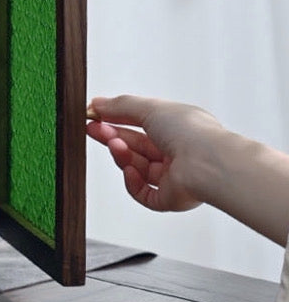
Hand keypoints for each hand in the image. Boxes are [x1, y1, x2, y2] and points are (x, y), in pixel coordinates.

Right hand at [86, 94, 224, 213]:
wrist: (208, 164)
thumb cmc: (192, 133)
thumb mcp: (150, 107)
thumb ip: (120, 106)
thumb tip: (98, 103)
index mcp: (177, 128)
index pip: (139, 123)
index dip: (116, 119)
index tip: (95, 115)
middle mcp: (176, 152)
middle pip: (134, 145)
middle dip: (112, 136)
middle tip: (93, 129)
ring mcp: (172, 176)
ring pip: (135, 167)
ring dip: (121, 155)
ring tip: (115, 145)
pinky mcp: (169, 198)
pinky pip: (142, 193)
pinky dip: (131, 182)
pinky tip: (128, 170)